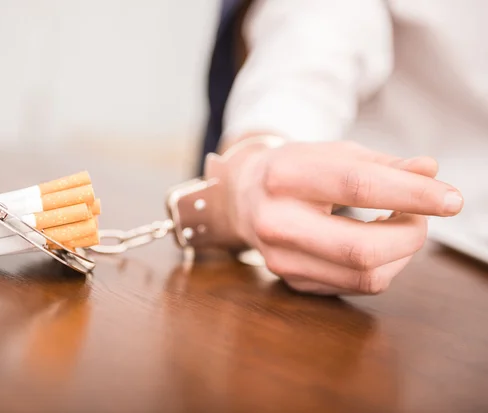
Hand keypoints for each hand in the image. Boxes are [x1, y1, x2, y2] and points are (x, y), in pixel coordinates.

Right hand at [224, 140, 463, 294]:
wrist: (243, 198)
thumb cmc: (294, 170)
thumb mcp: (332, 153)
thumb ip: (381, 164)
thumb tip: (429, 172)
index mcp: (283, 176)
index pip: (357, 186)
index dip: (412, 193)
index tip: (451, 198)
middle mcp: (275, 223)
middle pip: (361, 248)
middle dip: (410, 235)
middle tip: (422, 217)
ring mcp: (281, 259)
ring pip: (364, 275)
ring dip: (401, 253)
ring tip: (399, 225)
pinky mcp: (291, 281)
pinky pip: (356, 286)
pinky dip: (383, 266)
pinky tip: (378, 243)